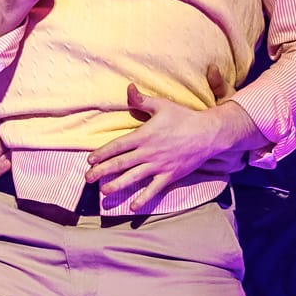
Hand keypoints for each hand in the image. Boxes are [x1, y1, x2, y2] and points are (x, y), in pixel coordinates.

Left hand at [85, 83, 260, 209]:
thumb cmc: (184, 118)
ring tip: (103, 192)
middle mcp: (149, 152)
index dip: (102, 153)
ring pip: (133, 178)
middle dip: (102, 171)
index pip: (118, 146)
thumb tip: (128, 88)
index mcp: (144, 135)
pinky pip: (154, 190)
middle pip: (121, 163)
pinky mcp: (169, 176)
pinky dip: (143, 199)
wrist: (208, 134)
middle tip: (87, 178)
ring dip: (117, 185)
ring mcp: (159, 166)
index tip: (90, 160)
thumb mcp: (162, 105)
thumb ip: (142, 101)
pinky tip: (132, 207)